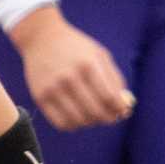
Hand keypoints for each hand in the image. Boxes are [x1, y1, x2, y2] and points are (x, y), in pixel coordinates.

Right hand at [10, 6, 133, 131]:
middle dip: (108, 118)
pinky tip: (77, 117)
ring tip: (93, 116)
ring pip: (79, 121)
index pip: (109, 97)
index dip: (119, 109)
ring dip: (90, 122)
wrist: (41, 38)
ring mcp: (53, 89)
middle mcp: (70, 78)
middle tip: (110, 117)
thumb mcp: (99, 55)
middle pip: (95, 111)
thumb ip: (114, 79)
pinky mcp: (40, 98)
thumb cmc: (76, 48)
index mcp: (88, 65)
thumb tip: (125, 107)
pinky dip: (74, 125)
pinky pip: (61, 123)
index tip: (122, 111)